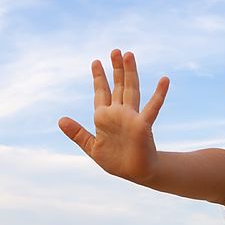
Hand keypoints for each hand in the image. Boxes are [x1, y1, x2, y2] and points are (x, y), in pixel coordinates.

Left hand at [58, 49, 169, 182]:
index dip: (99, 78)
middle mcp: (119, 113)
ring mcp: (132, 117)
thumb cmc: (116, 161)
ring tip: (129, 55)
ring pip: (131, 91)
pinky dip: (159, 94)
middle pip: (118, 86)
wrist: (135, 173)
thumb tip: (60, 120)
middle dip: (116, 69)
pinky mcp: (143, 125)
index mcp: (105, 117)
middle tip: (115, 51)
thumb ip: (78, 133)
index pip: (102, 92)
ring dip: (130, 73)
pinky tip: (164, 80)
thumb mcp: (92, 147)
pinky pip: (152, 108)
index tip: (96, 61)